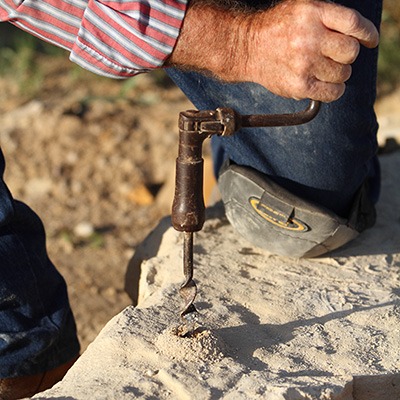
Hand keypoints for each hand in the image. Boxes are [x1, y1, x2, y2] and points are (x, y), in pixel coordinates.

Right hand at [167, 0, 378, 101]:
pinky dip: (334, 90)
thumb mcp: (301, 9)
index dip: (368, 34)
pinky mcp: (299, 85)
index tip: (370, 41)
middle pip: (350, 52)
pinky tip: (326, 84)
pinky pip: (332, 92)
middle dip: (347, 55)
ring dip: (340, 73)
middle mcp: (309, 38)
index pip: (354, 23)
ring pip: (343, 73)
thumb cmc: (276, 29)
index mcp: (313, 13)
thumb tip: (359, 37)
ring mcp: (304, 64)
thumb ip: (328, 18)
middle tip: (336, 56)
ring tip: (325, 69)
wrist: (247, 47)